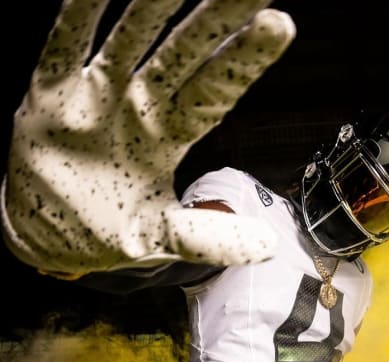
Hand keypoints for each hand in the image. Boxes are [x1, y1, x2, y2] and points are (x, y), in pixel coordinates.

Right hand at [1, 0, 294, 276]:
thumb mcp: (160, 238)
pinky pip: (65, 45)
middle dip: (216, 17)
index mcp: (172, 132)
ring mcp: (98, 92)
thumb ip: (208, 237)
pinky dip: (77, 15)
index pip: (217, 89)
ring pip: (131, 37)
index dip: (246, 59)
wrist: (44, 235)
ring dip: (154, 5)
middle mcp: (141, 102)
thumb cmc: (106, 229)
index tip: (279, 24)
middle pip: (185, 51)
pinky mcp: (53, 92)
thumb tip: (267, 246)